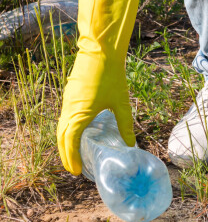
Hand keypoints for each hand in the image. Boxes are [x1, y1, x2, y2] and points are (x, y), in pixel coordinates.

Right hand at [57, 0, 143, 174]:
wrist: (100, 50)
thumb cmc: (112, 75)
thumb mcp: (121, 102)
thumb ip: (125, 124)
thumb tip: (131, 144)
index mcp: (79, 113)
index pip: (70, 142)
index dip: (72, 158)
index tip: (77, 171)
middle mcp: (68, 109)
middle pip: (61, 137)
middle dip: (66, 155)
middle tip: (75, 168)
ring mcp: (67, 101)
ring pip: (61, 127)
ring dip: (65, 142)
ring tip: (74, 155)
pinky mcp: (69, 94)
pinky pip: (64, 117)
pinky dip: (67, 129)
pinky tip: (78, 132)